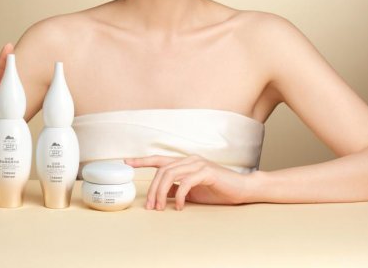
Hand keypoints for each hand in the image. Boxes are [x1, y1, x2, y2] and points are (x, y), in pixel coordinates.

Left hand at [124, 155, 250, 210]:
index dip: (142, 160)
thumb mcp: (193, 191)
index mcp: (185, 162)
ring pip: (170, 174)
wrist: (241, 188)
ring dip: (161, 192)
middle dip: (152, 188)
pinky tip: (179, 206)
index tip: (126, 162)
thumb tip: (162, 195)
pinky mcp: (207, 172)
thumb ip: (177, 189)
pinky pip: (186, 182)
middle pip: (162, 169)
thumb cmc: (218, 189)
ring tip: (160, 208)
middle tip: (150, 206)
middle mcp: (189, 159)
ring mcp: (198, 164)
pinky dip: (179, 195)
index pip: (159, 159)